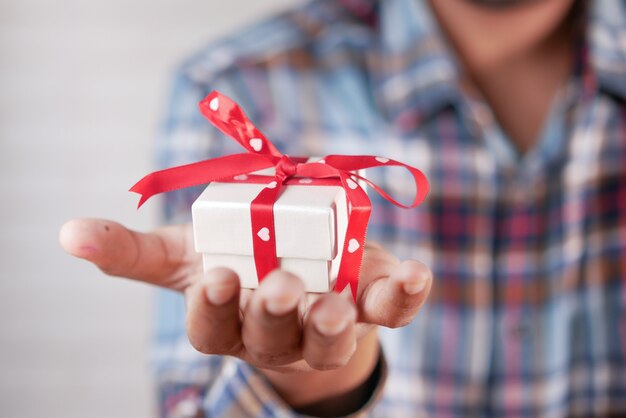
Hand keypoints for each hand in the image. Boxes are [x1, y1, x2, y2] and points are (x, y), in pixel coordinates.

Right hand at [59, 219, 431, 405]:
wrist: (294, 270)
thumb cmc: (238, 261)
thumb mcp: (184, 253)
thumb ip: (133, 249)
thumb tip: (68, 233)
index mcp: (230, 318)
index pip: (214, 329)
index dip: (216, 309)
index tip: (220, 278)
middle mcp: (278, 331)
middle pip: (272, 337)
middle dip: (275, 314)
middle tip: (279, 289)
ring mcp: (326, 323)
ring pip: (329, 338)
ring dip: (334, 320)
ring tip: (336, 299)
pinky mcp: (369, 306)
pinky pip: (389, 311)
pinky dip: (404, 296)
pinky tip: (415, 276)